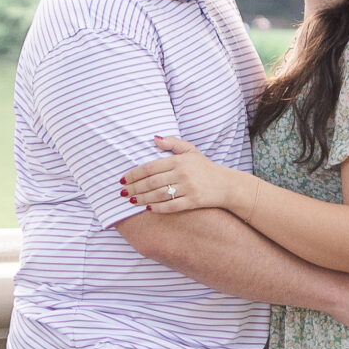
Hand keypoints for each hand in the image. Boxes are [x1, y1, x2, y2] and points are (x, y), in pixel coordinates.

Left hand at [120, 134, 234, 215]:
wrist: (226, 185)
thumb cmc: (205, 168)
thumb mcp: (191, 151)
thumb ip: (173, 143)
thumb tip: (153, 139)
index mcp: (179, 160)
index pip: (150, 167)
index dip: (134, 174)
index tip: (122, 179)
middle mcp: (183, 173)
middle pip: (151, 182)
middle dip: (134, 188)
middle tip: (122, 193)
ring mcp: (188, 188)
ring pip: (159, 195)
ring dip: (143, 199)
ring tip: (131, 201)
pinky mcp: (193, 201)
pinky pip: (171, 206)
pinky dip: (158, 208)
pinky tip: (149, 208)